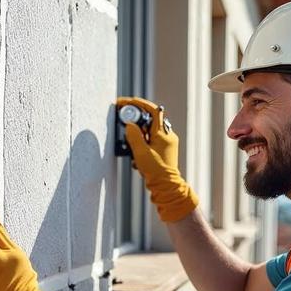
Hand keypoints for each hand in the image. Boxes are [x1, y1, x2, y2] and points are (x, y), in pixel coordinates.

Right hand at [116, 96, 197, 221]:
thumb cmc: (155, 171)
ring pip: (148, 131)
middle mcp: (167, 135)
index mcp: (163, 133)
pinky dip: (140, 145)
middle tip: (124, 126)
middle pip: (149, 120)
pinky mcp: (162, 150)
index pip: (152, 110)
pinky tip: (136, 158)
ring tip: (131, 149)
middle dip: (135, 122)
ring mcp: (165, 143)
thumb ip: (134, 136)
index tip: (125, 103)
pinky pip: (149, 141)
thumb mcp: (141, 153)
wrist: (166, 187)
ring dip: (137, 136)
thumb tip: (129, 124)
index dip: (138, 103)